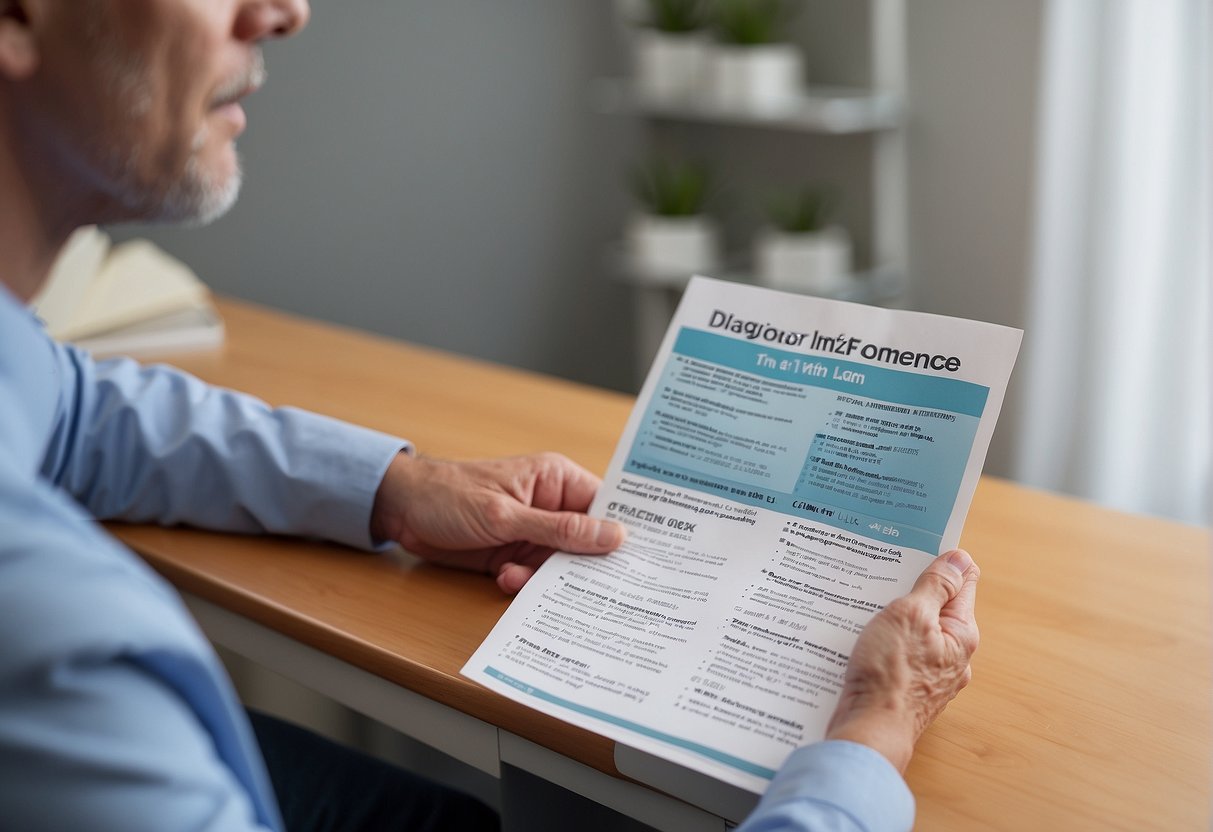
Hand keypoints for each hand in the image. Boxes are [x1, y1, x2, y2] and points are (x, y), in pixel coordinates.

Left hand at [370, 452, 625, 593]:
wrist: (400, 511)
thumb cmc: (450, 494)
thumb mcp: (506, 514)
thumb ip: (560, 529)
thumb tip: (613, 536)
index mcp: (557, 480)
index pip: (605, 506)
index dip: (623, 532)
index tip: (641, 559)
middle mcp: (551, 506)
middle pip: (587, 542)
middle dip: (584, 566)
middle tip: (592, 590)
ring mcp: (532, 532)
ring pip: (560, 566)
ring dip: (545, 578)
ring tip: (521, 577)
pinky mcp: (513, 554)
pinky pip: (534, 576)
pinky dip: (523, 584)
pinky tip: (505, 578)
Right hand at [825, 549, 979, 772]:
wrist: (869, 731)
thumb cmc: (891, 673)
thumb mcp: (911, 615)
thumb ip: (936, 586)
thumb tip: (960, 558)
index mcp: (961, 634)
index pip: (963, 584)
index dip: (945, 562)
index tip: (922, 544)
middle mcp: (953, 658)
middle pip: (936, 610)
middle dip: (913, 590)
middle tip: (884, 569)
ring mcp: (930, 678)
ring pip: (914, 635)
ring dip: (894, 618)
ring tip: (866, 602)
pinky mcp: (907, 692)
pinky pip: (899, 656)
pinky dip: (884, 643)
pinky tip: (861, 638)